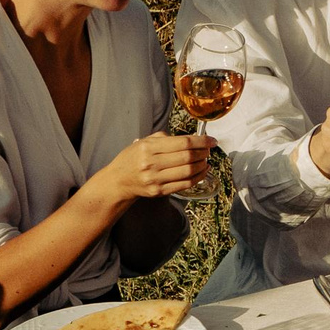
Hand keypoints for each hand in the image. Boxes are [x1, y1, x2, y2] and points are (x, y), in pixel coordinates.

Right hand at [96, 131, 214, 200]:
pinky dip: (198, 177)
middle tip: (208, 150)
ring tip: (205, 160)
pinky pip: (185, 184)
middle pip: (188, 157)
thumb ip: (165, 138)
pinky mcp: (159, 191)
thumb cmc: (133, 158)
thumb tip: (191, 138)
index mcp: (148, 148)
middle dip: (203, 153)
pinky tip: (203, 171)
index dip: (202, 141)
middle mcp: (151, 163)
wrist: (118, 180)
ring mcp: (155, 179)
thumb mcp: (144, 142)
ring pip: (188, 171)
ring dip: (202, 165)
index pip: (183, 143)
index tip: (212, 140)